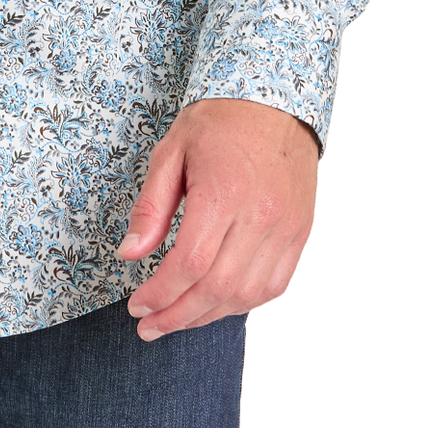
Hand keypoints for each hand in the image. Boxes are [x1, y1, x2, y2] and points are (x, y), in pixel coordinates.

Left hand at [117, 98, 319, 338]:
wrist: (275, 101)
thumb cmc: (219, 122)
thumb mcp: (172, 151)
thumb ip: (151, 207)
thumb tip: (128, 254)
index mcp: (223, 193)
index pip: (190, 264)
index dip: (160, 293)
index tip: (136, 304)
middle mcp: (260, 216)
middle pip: (217, 288)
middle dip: (178, 315)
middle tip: (149, 326)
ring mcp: (285, 229)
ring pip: (246, 295)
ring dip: (207, 315)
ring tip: (176, 319)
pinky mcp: (299, 234)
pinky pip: (272, 286)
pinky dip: (241, 303)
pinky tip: (215, 304)